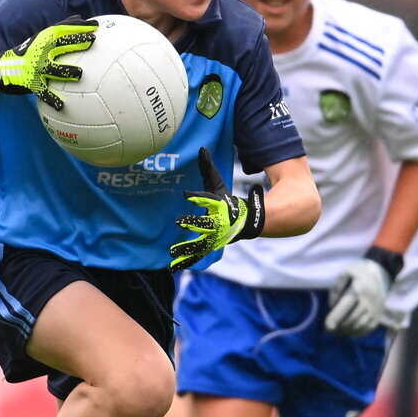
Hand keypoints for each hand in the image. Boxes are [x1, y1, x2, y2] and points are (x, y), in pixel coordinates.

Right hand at [0, 17, 97, 108]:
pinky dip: (52, 99)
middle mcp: (40, 52)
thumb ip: (60, 30)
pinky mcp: (31, 83)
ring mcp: (36, 68)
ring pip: (53, 69)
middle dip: (76, 42)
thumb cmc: (28, 53)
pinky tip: (62, 106)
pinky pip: (44, 92)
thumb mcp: (42, 38)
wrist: (3, 68)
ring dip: (67, 71)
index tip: (95, 26)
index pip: (63, 30)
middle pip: (60, 45)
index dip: (78, 27)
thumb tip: (80, 18)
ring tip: (80, 74)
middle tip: (93, 41)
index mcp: (43, 40)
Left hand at [169, 148, 264, 271]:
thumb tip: (202, 148)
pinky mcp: (209, 246)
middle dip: (192, 223)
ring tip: (172, 251)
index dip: (197, 198)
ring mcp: (214, 236)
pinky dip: (186, 262)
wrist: (246, 223)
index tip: (186, 195)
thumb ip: (208, 169)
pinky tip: (173, 268)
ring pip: (200, 243)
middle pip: (204, 224)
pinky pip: (197, 255)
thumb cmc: (227, 202)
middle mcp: (217, 222)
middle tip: (178, 221)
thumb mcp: (218, 185)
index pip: (207, 200)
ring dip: (186, 248)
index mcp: (219, 206)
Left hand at [325, 258, 390, 336]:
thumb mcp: (345, 273)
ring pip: (360, 325)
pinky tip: (347, 332)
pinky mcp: (378, 315)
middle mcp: (369, 301)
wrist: (380, 274)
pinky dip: (357, 333)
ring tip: (336, 332)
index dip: (336, 317)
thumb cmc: (358, 273)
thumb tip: (332, 305)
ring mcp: (375, 309)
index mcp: (360, 289)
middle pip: (352, 318)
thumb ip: (336, 288)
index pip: (346, 305)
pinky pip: (368, 328)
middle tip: (329, 329)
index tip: (327, 325)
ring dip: (347, 331)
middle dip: (339, 326)